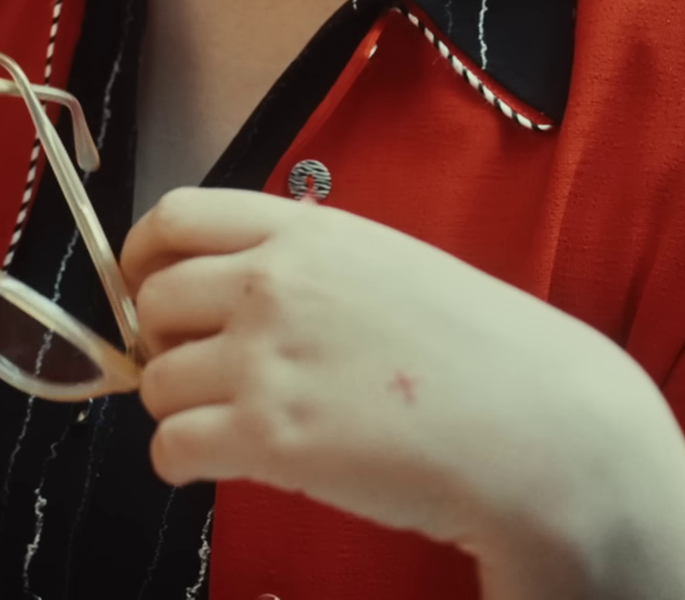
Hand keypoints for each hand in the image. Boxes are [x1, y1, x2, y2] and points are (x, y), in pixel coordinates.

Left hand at [125, 189, 684, 597]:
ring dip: (176, 407)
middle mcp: (273, 283)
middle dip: (162, 342)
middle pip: (154, 302)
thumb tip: (237, 287)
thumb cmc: (483, 353)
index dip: (142, 259)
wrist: (542, 428)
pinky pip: (171, 445)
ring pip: (155, 380)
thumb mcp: (389, 264)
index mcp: (305, 231)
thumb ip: (310, 263)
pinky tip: (212, 466)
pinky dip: (178, 462)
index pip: (175, 218)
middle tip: (197, 373)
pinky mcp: (268, 437)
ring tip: (224, 426)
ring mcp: (266, 359)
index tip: (144, 290)